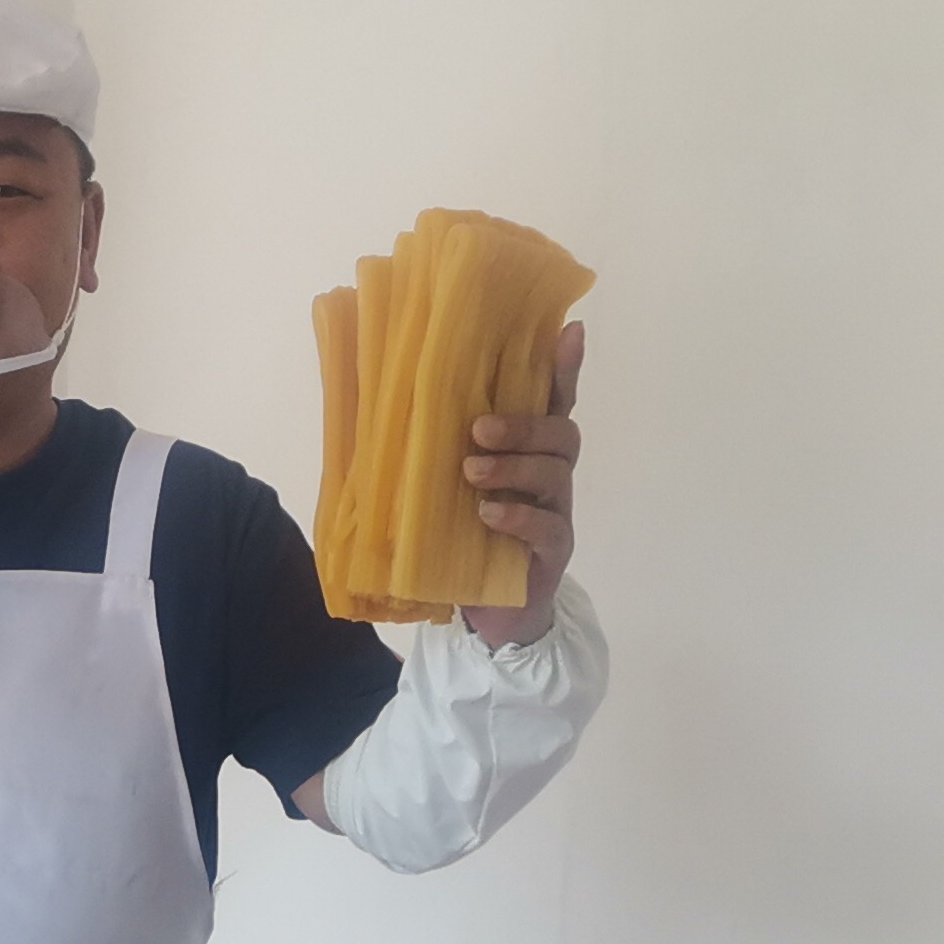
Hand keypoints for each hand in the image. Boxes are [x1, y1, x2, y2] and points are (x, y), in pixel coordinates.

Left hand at [457, 321, 583, 646]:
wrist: (487, 613)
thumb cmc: (461, 536)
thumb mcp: (442, 486)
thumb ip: (429, 447)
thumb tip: (374, 400)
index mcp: (528, 450)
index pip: (554, 399)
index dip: (564, 367)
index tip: (568, 331)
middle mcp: (551, 474)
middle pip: (561, 431)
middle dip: (522, 424)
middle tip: (478, 429)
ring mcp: (557, 513)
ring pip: (555, 473)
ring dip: (513, 467)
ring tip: (471, 473)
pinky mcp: (554, 553)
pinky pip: (549, 527)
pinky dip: (519, 516)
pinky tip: (489, 515)